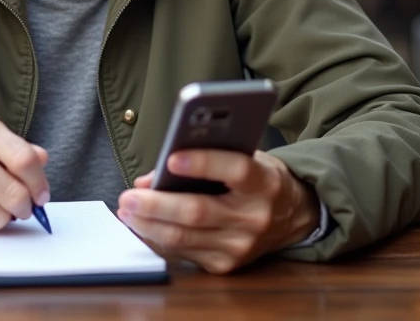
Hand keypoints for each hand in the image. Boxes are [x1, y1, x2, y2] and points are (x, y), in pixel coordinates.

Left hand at [116, 150, 317, 273]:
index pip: (235, 170)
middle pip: (198, 212)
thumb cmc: (259, 178)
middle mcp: (255, 217)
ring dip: (148, 225)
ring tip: (127, 211)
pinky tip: (142, 226)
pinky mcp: (227, 264)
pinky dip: (158, 239)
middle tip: (129, 197)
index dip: (202, 163)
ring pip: (184, 237)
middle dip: (157, 204)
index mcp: (264, 182)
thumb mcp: (243, 156)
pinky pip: (183, 253)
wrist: (293, 215)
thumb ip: (203, 158)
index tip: (172, 158)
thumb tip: (151, 178)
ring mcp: (241, 245)